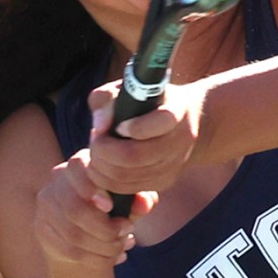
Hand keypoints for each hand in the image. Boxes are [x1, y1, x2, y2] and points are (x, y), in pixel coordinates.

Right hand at [33, 149, 152, 269]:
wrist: (91, 232)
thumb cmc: (117, 207)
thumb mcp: (132, 201)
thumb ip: (140, 200)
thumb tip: (145, 204)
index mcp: (81, 165)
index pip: (76, 166)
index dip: (91, 186)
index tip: (110, 206)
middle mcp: (57, 180)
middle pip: (74, 208)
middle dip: (105, 228)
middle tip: (128, 232)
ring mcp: (46, 205)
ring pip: (72, 234)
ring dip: (104, 246)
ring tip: (124, 246)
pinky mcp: (42, 229)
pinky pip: (68, 250)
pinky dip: (96, 259)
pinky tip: (114, 258)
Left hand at [85, 80, 204, 201]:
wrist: (183, 120)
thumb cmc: (147, 100)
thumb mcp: (128, 88)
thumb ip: (107, 98)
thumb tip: (98, 128)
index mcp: (177, 110)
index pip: (162, 122)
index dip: (134, 127)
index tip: (119, 125)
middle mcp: (181, 139)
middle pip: (136, 156)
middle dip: (104, 151)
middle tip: (95, 142)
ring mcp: (176, 163)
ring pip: (129, 176)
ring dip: (102, 167)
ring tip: (96, 154)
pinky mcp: (166, 181)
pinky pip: (130, 188)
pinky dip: (108, 181)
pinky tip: (102, 167)